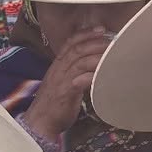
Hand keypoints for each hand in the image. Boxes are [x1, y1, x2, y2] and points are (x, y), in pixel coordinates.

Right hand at [21, 26, 112, 144]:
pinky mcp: (65, 92)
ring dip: (97, 56)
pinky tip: (102, 73)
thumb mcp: (62, 82)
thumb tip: (91, 64)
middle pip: (77, 48)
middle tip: (111, 39)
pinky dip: (92, 75)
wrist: (39, 121)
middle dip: (95, 41)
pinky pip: (80, 80)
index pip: (70, 42)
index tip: (101, 29)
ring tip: (112, 54)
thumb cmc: (54, 103)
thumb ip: (73, 71)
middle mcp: (58, 68)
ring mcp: (61, 80)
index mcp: (57, 64)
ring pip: (80, 61)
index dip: (85, 33)